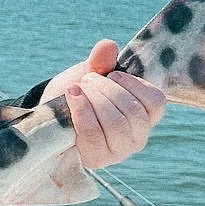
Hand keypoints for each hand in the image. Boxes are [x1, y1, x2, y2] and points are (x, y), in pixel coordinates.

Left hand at [39, 40, 165, 170]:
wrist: (48, 118)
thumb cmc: (76, 96)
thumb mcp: (88, 75)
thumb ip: (100, 62)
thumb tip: (108, 45)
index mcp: (142, 115)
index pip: (156, 102)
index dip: (135, 84)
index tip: (112, 74)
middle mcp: (136, 137)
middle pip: (133, 111)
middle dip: (107, 89)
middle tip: (88, 79)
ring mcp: (118, 151)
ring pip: (115, 124)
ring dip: (94, 99)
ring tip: (77, 88)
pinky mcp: (97, 159)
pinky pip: (93, 133)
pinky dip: (81, 110)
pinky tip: (71, 96)